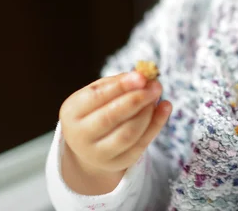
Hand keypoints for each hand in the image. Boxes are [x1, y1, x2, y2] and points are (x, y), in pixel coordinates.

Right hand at [59, 71, 171, 189]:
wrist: (90, 145)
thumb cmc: (97, 110)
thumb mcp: (98, 93)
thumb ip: (118, 83)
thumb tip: (144, 76)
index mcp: (72, 113)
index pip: (97, 97)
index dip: (121, 86)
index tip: (142, 76)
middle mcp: (80, 136)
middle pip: (112, 117)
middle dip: (137, 99)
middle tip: (156, 86)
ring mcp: (99, 153)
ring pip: (129, 133)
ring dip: (148, 111)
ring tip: (156, 95)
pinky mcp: (120, 162)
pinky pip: (142, 144)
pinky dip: (157, 124)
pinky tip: (165, 107)